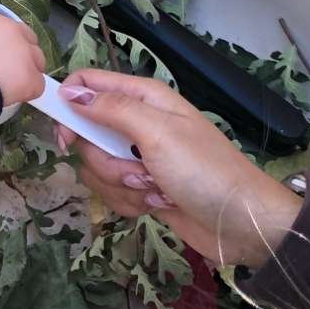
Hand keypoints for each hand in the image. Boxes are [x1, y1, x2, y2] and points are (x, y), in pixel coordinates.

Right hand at [0, 9, 44, 107]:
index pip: (6, 28)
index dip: (4, 45)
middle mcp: (8, 28)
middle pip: (27, 40)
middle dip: (21, 56)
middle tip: (5, 73)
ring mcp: (23, 51)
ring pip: (36, 62)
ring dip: (25, 74)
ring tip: (6, 88)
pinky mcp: (30, 76)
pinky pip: (36, 86)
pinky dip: (25, 94)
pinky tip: (8, 97)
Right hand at [52, 70, 302, 268]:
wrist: (242, 224)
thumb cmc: (205, 170)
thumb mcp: (158, 132)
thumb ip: (111, 109)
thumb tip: (70, 92)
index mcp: (143, 99)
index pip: (87, 85)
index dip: (69, 107)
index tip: (67, 137)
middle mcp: (137, 123)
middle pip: (86, 135)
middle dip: (104, 161)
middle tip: (137, 169)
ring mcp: (139, 158)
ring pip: (97, 168)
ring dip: (122, 185)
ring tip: (156, 189)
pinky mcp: (142, 188)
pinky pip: (113, 192)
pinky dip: (131, 202)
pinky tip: (158, 203)